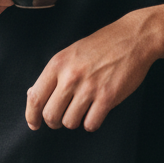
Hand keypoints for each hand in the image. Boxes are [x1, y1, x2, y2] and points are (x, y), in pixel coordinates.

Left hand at [26, 10, 155, 132]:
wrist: (132, 38)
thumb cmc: (101, 45)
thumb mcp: (71, 53)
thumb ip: (54, 74)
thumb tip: (33, 95)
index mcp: (58, 64)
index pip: (35, 98)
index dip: (31, 116)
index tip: (34, 124)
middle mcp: (70, 76)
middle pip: (50, 115)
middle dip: (55, 121)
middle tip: (63, 116)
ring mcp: (89, 87)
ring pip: (70, 122)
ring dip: (75, 121)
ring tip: (83, 109)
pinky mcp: (107, 97)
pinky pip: (90, 124)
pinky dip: (92, 122)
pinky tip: (96, 111)